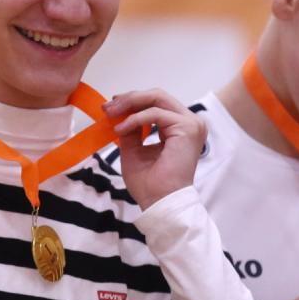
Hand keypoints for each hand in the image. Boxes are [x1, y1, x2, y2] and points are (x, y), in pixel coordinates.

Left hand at [105, 89, 206, 207]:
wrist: (159, 202)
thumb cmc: (149, 184)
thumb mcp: (133, 149)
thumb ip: (130, 129)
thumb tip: (118, 112)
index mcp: (179, 129)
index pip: (156, 104)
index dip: (133, 101)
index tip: (111, 106)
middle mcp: (189, 123)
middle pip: (157, 97)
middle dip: (129, 99)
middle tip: (108, 106)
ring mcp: (191, 125)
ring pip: (157, 98)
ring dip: (130, 104)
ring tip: (110, 114)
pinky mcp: (187, 129)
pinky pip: (155, 114)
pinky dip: (135, 119)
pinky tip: (121, 129)